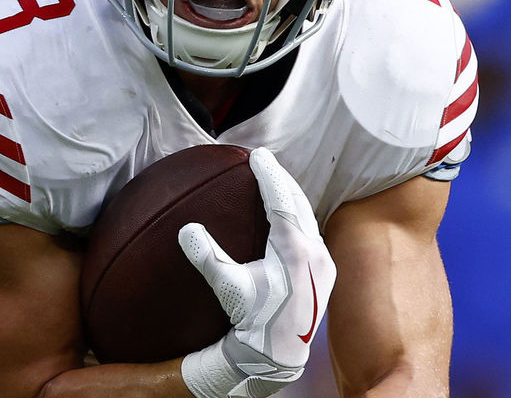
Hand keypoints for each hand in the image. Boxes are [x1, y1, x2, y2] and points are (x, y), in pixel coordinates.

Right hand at [178, 147, 335, 397]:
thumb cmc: (254, 322)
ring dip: (291, 198)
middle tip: (264, 162)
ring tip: (275, 184)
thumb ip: (208, 258)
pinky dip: (298, 218)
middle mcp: (315, 251)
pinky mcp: (324, 273)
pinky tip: (286, 221)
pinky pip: (311, 233)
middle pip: (298, 203)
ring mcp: (323, 263)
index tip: (257, 154)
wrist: (280, 355)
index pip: (280, 200)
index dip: (268, 174)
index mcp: (295, 249)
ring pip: (308, 217)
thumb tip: (187, 229)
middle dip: (281, 180)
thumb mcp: (229, 289)